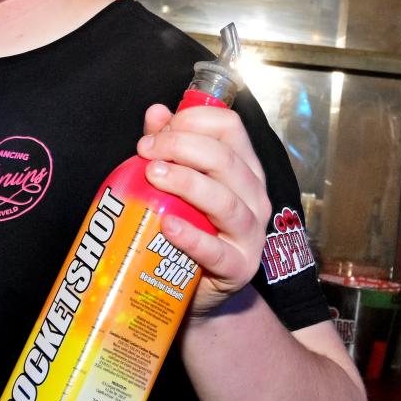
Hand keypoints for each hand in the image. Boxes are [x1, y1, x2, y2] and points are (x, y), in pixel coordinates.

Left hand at [136, 103, 270, 316]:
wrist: (198, 289)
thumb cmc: (193, 226)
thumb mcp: (181, 182)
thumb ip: (168, 146)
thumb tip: (156, 112)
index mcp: (244, 168)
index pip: (230, 128)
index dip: (193, 121)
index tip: (158, 130)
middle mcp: (254, 197)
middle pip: (225, 159)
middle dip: (181, 146)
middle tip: (145, 151)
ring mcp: (250, 234)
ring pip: (224, 201)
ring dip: (186, 182)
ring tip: (153, 175)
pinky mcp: (238, 268)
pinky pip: (216, 251)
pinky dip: (191, 237)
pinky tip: (168, 225)